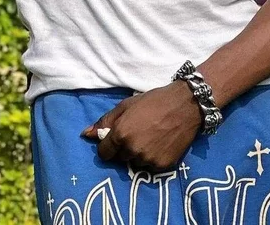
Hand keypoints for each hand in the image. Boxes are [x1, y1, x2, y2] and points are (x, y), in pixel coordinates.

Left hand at [82, 81, 201, 170]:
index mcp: (121, 134)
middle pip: (119, 158)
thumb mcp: (125, 106)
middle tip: (135, 134)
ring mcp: (149, 160)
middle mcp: (133, 150)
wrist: (183, 106)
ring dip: (137, 154)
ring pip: (135, 163)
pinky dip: (151, 159)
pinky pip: (150, 167)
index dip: (107, 147)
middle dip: (123, 149)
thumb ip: (105, 121)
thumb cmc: (152, 102)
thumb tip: (86, 134)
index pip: (103, 153)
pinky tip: (158, 144)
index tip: (114, 140)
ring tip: (148, 137)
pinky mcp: (163, 166)